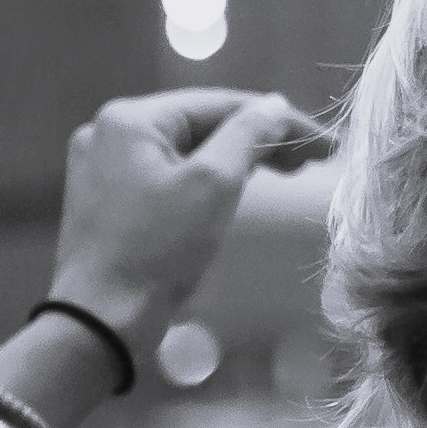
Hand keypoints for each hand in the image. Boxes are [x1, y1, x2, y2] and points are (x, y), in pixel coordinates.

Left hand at [48, 88, 320, 359]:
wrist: (100, 323)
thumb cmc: (158, 249)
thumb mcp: (214, 183)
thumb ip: (249, 133)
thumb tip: (275, 105)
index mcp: (130, 119)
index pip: (221, 105)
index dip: (280, 122)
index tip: (326, 146)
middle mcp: (108, 133)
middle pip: (202, 125)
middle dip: (260, 140)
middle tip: (313, 162)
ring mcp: (102, 168)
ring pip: (186, 151)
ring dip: (236, 160)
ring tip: (286, 172)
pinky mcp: (104, 201)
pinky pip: (166, 175)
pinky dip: (205, 179)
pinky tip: (235, 188)